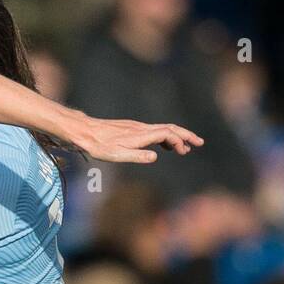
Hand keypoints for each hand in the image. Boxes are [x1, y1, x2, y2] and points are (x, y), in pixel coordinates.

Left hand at [71, 115, 203, 163]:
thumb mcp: (116, 155)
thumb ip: (136, 156)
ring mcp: (136, 127)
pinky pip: (153, 130)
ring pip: (162, 128)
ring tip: (185, 148)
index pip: (167, 133)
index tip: (185, 150)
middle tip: (199, 143)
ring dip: (176, 136)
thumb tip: (156, 156)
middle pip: (169, 128)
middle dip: (185, 135)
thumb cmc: (98, 146)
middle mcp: (140, 128)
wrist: (83, 132)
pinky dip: (164, 137)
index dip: (179, 140)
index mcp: (140, 134)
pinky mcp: (131, 128)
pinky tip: (164, 146)